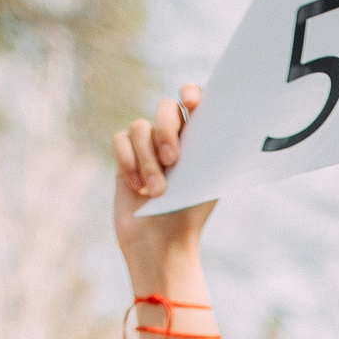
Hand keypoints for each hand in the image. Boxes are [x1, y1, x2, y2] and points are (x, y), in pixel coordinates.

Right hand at [112, 86, 213, 290]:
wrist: (161, 245)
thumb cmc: (189, 216)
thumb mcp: (206, 180)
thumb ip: (207, 148)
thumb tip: (218, 120)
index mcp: (199, 140)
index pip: (196, 102)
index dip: (192, 93)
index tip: (191, 101)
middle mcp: (174, 139)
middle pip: (166, 108)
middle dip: (166, 129)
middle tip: (173, 160)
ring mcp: (147, 148)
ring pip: (140, 127)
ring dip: (148, 160)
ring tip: (157, 191)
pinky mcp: (125, 160)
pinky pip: (120, 140)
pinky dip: (129, 163)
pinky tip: (138, 189)